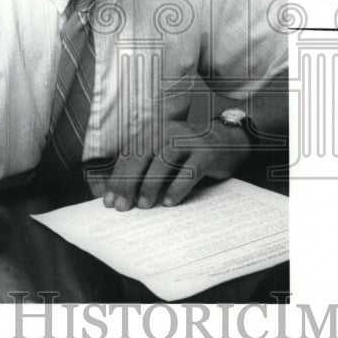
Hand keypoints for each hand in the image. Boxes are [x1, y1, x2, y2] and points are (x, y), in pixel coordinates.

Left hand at [87, 118, 253, 210]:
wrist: (228, 140)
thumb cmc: (188, 153)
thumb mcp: (163, 153)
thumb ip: (144, 167)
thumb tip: (119, 195)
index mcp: (152, 130)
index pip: (128, 155)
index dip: (117, 179)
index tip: (109, 202)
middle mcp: (168, 130)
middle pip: (142, 157)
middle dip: (129, 183)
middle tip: (122, 207)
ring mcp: (188, 140)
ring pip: (163, 161)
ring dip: (151, 185)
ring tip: (144, 205)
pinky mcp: (206, 152)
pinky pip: (189, 171)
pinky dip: (178, 188)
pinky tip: (170, 203)